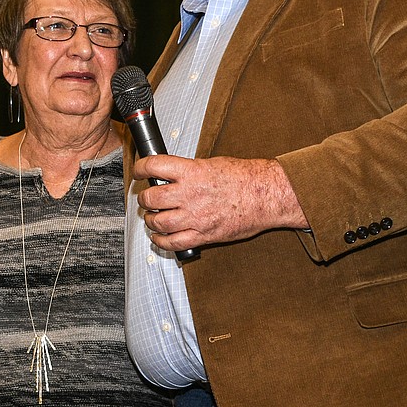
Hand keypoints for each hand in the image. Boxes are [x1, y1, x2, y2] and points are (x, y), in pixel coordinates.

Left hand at [132, 154, 306, 251]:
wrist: (267, 195)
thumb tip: (170, 174)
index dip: (140, 168)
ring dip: (151, 220)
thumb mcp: (212, 163)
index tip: (139, 172)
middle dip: (144, 199)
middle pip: (151, 198)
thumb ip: (188, 170)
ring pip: (158, 222)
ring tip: (153, 217)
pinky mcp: (203, 235)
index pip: (154, 166)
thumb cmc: (245, 178)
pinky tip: (159, 237)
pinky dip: (161, 241)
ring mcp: (196, 217)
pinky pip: (173, 243)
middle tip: (147, 198)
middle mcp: (190, 194)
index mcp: (192, 172)